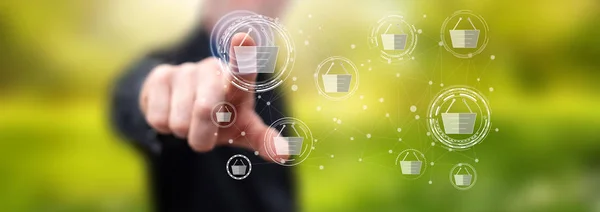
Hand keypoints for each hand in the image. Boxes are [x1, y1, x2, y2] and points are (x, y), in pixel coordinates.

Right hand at [139, 33, 281, 160]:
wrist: (188, 108)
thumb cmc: (224, 118)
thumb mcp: (244, 129)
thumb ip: (264, 140)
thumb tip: (285, 155)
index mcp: (238, 82)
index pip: (242, 70)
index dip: (242, 55)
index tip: (243, 38)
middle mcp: (213, 70)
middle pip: (205, 110)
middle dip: (203, 136)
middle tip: (205, 135)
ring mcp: (186, 70)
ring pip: (179, 121)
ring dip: (183, 132)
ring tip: (188, 120)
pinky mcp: (159, 76)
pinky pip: (158, 118)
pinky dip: (164, 126)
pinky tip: (171, 112)